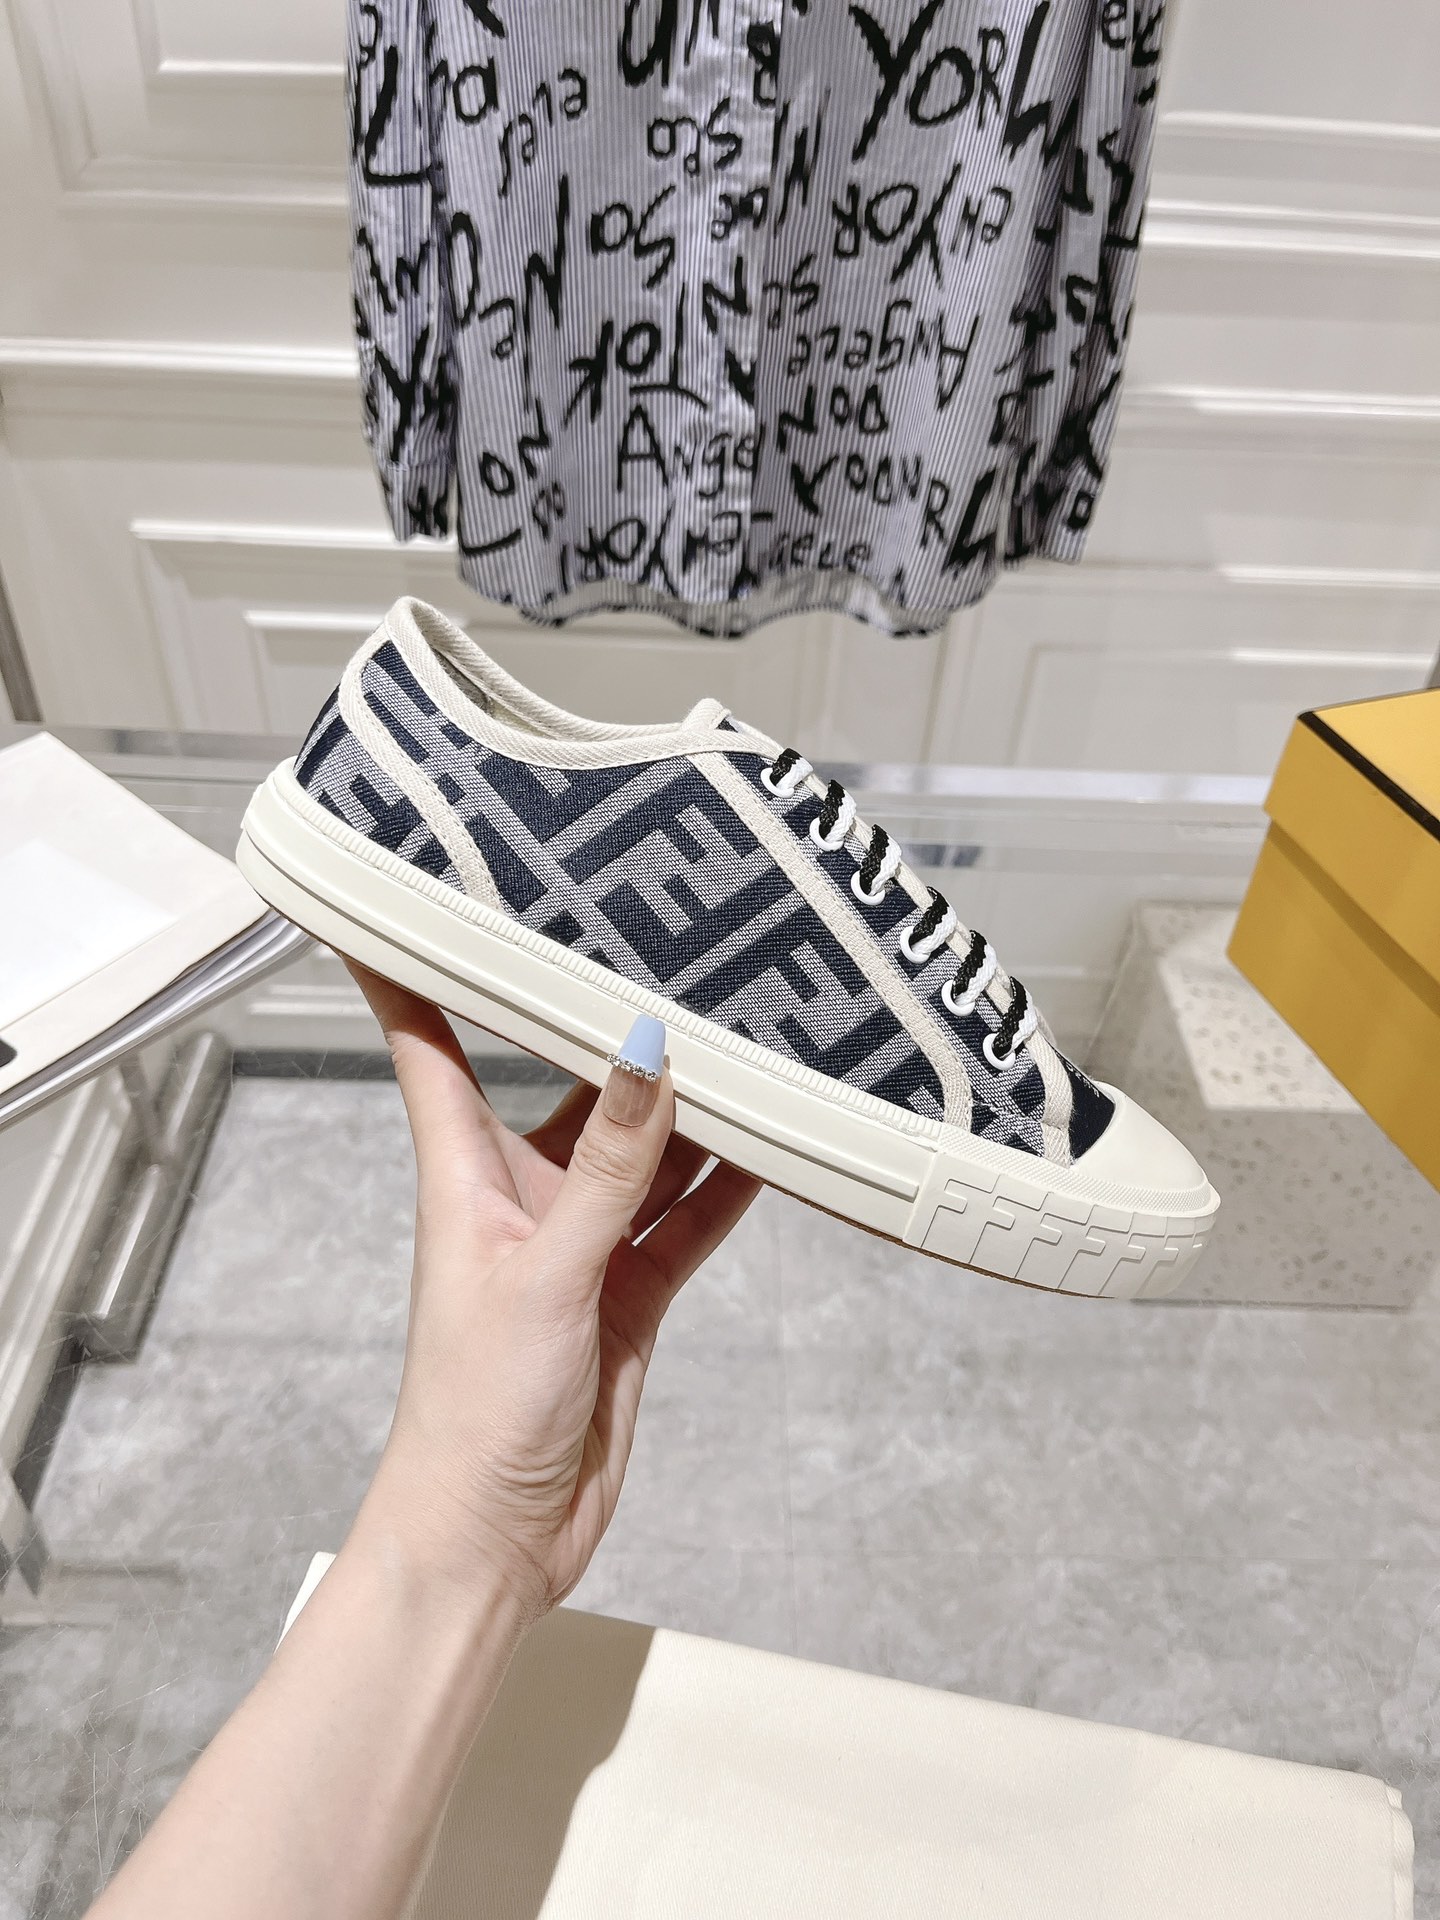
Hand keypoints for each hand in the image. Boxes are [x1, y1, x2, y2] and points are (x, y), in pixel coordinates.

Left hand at [348, 964, 760, 1619]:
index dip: (418, 968)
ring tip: (746, 1033)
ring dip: (687, 1105)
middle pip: (565, 1084)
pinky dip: (725, 1185)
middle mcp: (521, 1195)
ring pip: (643, 1150)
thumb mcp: (545, 1273)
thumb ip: (606, 1165)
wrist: (496, 1539)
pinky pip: (685, 1219)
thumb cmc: (475, 1412)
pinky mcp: (627, 1293)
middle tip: (665, 946)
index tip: (415, 891)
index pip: (430, 1045)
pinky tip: (772, 1143)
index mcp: (464, 1174)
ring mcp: (580, 1243)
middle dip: (607, 1025)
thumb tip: (643, 1052)